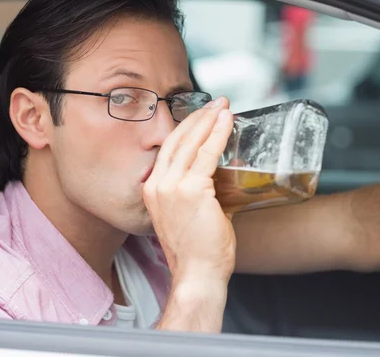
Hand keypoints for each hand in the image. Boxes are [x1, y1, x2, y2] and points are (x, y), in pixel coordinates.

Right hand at [143, 96, 235, 284]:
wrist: (197, 275)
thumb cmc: (197, 251)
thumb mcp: (187, 215)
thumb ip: (197, 192)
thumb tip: (217, 177)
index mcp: (152, 190)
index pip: (167, 150)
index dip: (185, 129)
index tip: (201, 116)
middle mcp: (156, 185)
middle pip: (176, 140)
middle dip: (197, 117)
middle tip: (215, 103)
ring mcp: (171, 187)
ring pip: (190, 143)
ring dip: (208, 120)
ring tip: (223, 106)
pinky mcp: (191, 190)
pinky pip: (207, 154)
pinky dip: (218, 135)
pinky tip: (227, 122)